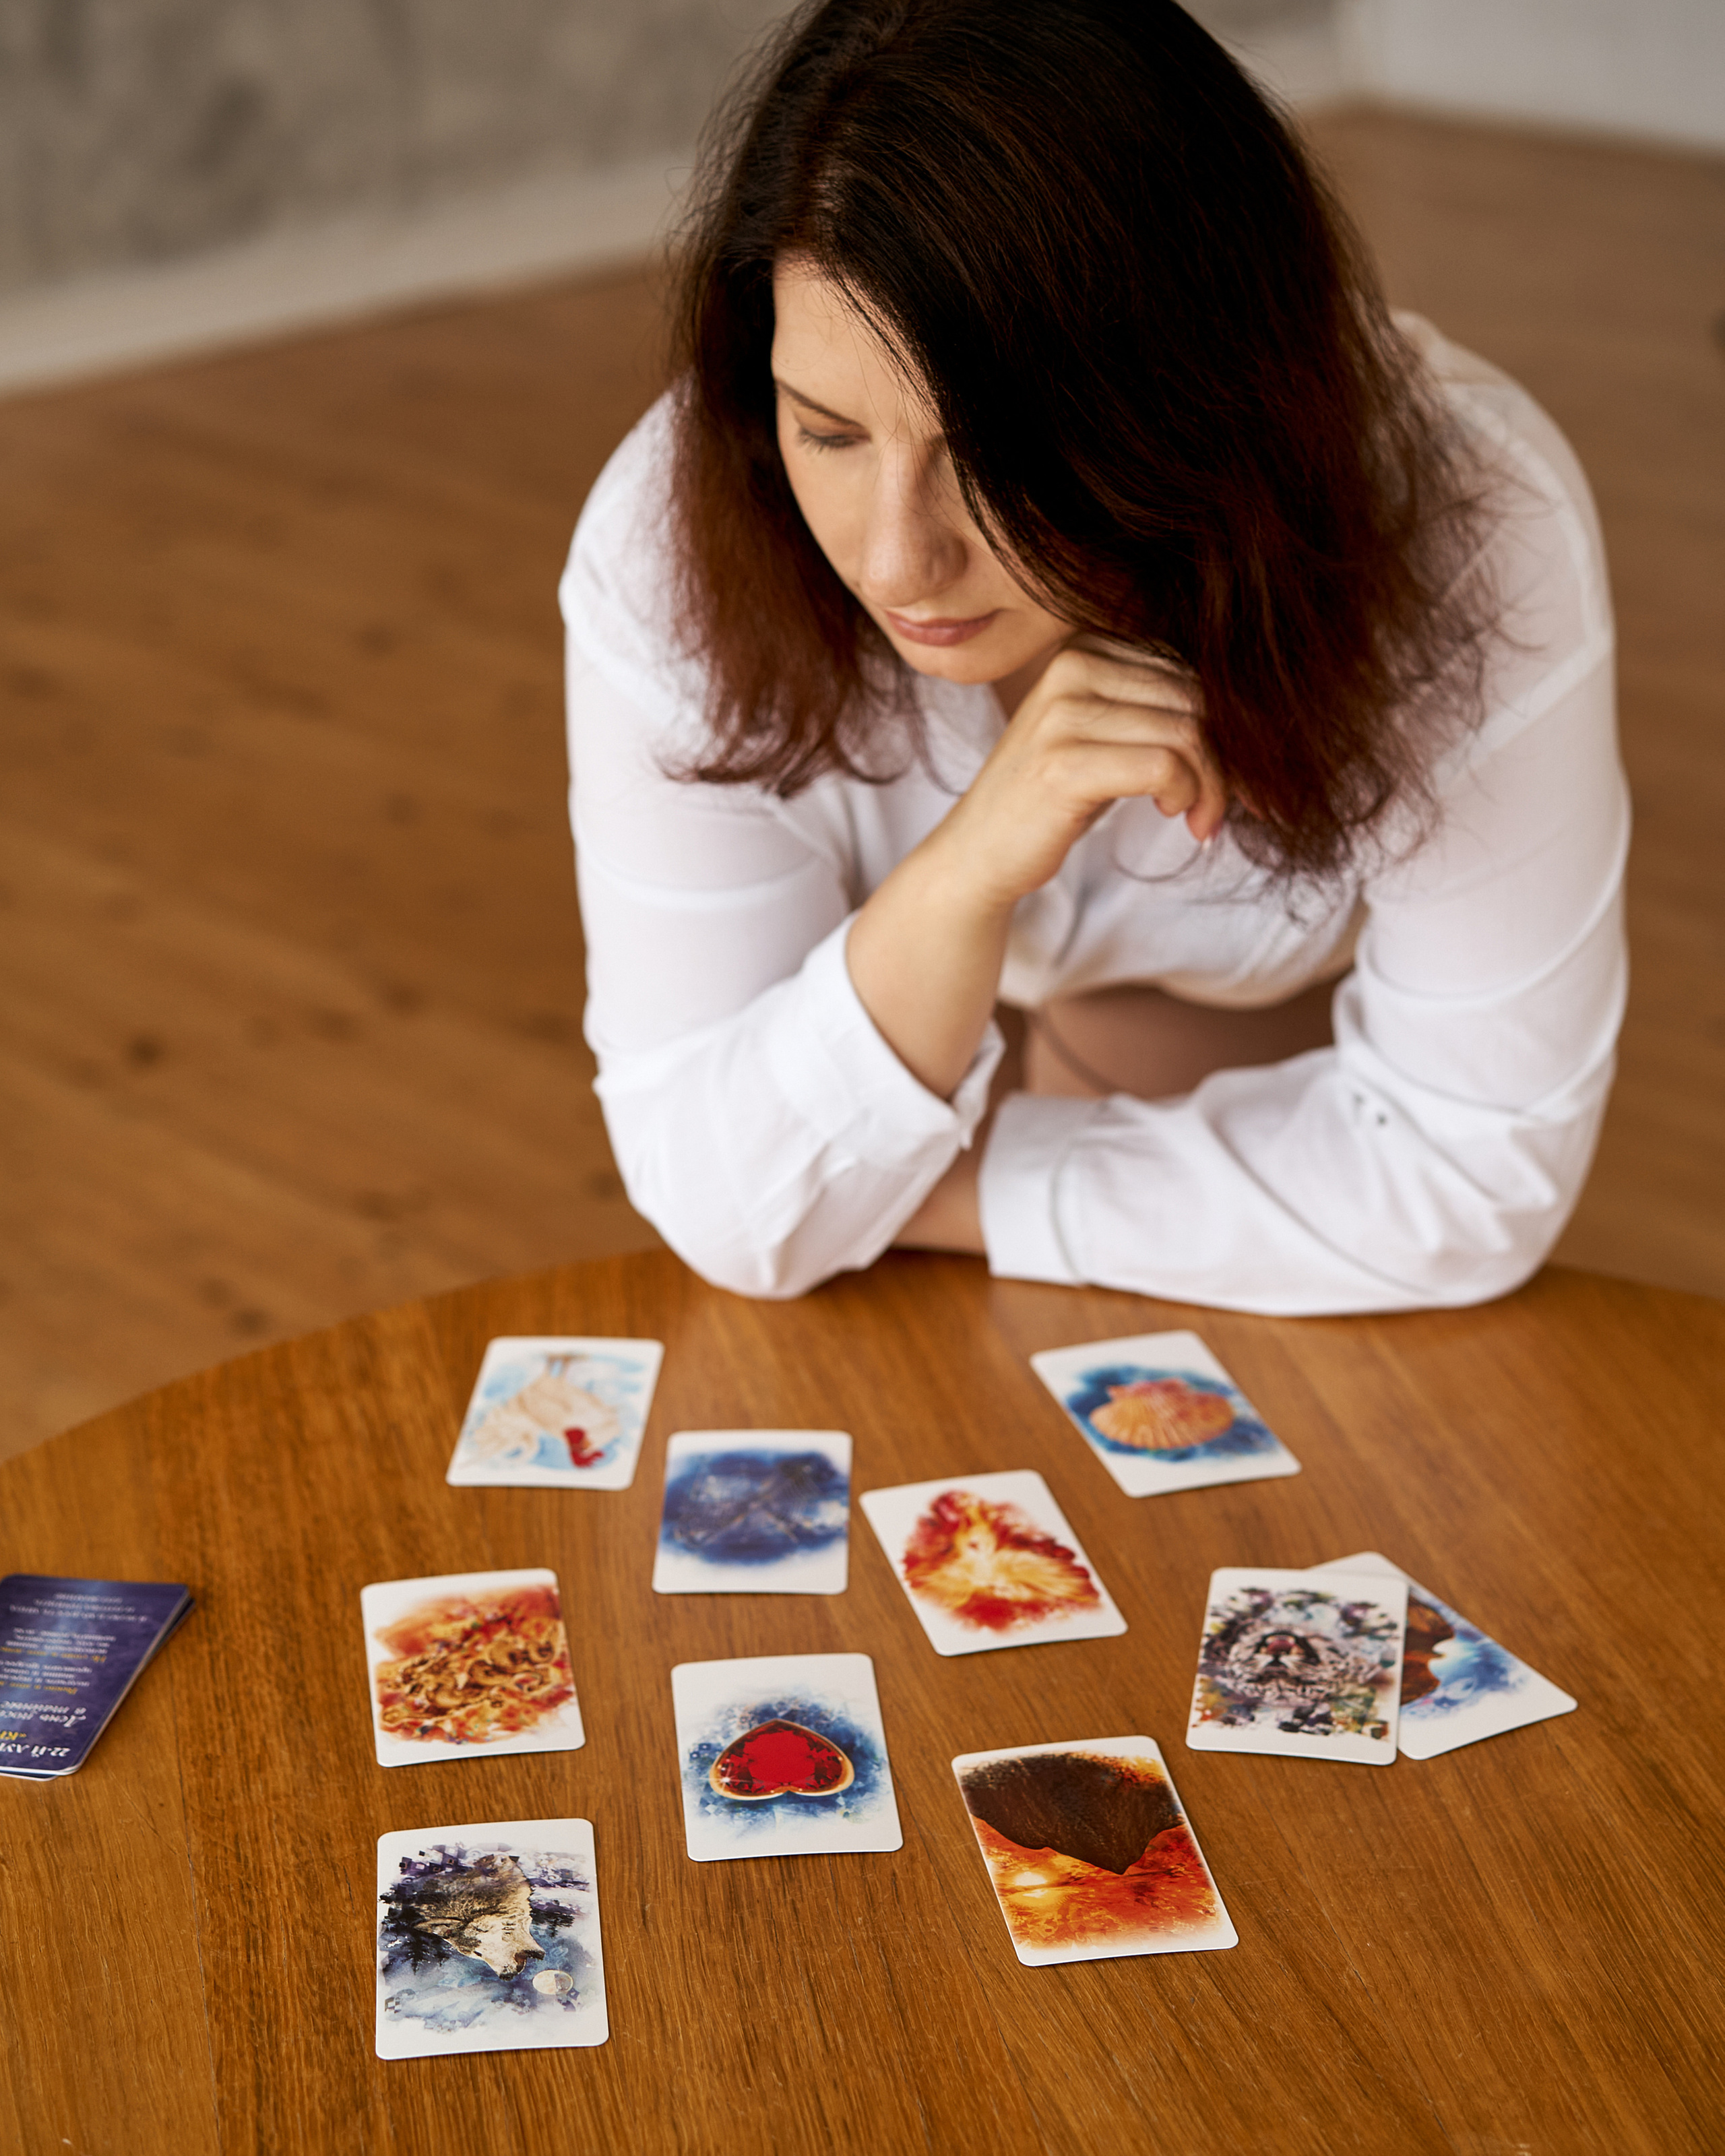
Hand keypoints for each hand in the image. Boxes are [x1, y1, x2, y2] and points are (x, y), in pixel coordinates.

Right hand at [847, 640, 1222, 1105]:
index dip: (1225, 727)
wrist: (980, 853)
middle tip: (1216, 808)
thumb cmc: (1051, 799)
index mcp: (1083, 647)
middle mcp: (1072, 665)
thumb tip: (1253, 724)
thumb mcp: (1103, 736)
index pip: (1188, 670)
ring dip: (1209, 785)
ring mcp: (1064, 712)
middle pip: (1195, 699)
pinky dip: (1186, 795)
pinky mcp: (1064, 762)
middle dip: (1224, 759)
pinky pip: (1164, 766)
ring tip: (1198, 818)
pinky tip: (1173, 815)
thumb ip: (1157, 710)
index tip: (1233, 778)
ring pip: (1187, 732)